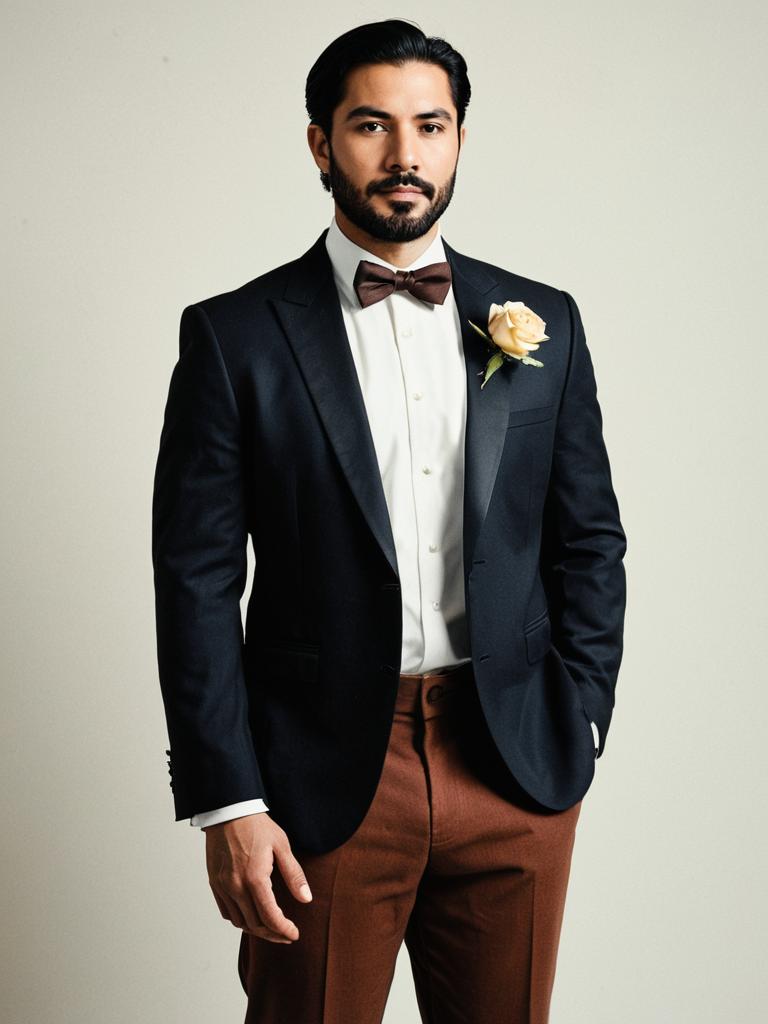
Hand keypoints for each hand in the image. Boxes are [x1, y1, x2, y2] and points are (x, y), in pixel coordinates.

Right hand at [204, 813, 312, 942]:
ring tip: (272, 928)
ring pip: (240, 922)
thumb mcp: (281, 846)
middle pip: (255, 925)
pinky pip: (227, 912)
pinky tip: (251, 916)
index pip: (270, 917)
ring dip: (256, 930)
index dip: (284, 931)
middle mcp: (236, 887)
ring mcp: (223, 886)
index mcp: (255, 878)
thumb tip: (306, 899)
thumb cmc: (256, 826)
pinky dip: (240, 920)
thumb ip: (294, 874)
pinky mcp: (215, 883)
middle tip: (287, 935)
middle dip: (273, 934)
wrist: (228, 811)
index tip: (294, 935)